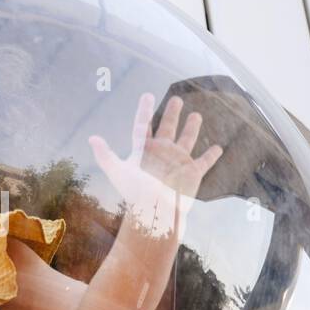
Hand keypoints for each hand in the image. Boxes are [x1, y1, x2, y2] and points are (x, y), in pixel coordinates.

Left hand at [88, 92, 222, 238]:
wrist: (156, 213)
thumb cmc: (136, 194)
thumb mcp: (118, 172)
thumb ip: (105, 155)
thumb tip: (91, 138)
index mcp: (144, 150)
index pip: (143, 125)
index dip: (144, 110)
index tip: (147, 95)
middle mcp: (162, 152)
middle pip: (167, 127)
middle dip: (172, 113)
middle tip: (177, 99)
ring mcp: (178, 161)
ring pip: (187, 139)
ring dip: (192, 128)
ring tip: (196, 115)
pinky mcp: (192, 173)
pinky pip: (204, 161)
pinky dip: (211, 155)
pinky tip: (218, 147)